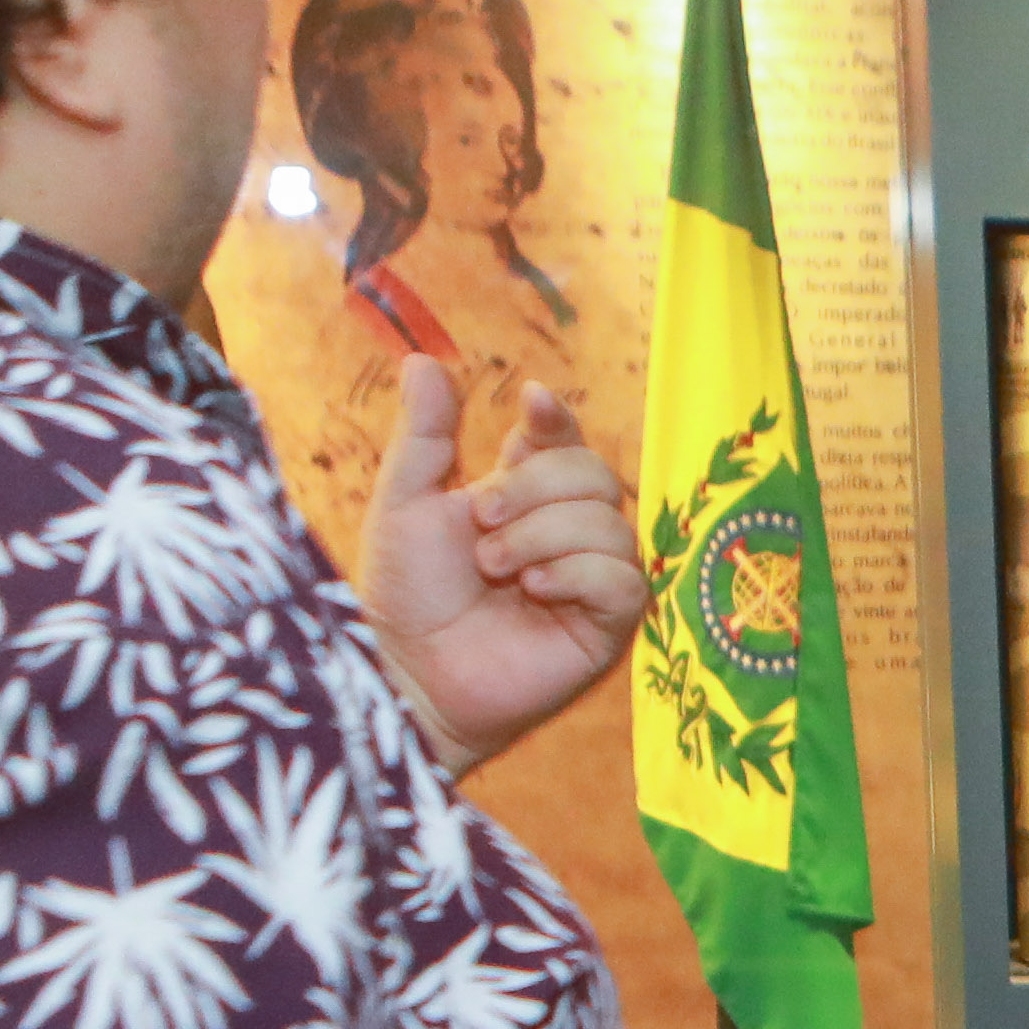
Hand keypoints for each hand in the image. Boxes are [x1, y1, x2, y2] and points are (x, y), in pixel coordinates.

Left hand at [358, 364, 650, 764]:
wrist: (409, 670)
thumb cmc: (404, 594)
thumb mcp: (405, 503)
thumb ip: (424, 435)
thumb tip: (423, 359)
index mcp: (522, 497)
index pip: (563, 441)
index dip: (558, 419)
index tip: (531, 403)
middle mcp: (564, 534)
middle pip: (594, 473)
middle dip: (535, 487)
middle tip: (481, 522)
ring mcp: (589, 580)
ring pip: (610, 523)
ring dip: (544, 536)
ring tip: (496, 568)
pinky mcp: (607, 628)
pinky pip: (625, 579)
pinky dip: (578, 573)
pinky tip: (535, 589)